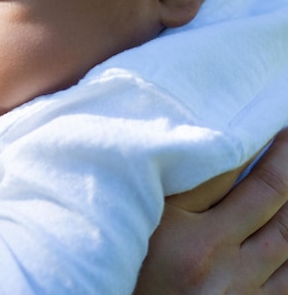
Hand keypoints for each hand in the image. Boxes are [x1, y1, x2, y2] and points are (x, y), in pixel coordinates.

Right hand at [134, 128, 287, 294]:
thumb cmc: (127, 274)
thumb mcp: (135, 228)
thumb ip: (159, 195)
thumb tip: (192, 154)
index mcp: (172, 231)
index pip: (219, 169)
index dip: (242, 140)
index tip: (254, 119)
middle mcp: (210, 257)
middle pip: (266, 194)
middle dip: (285, 159)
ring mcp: (238, 288)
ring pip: (287, 233)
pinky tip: (286, 225)